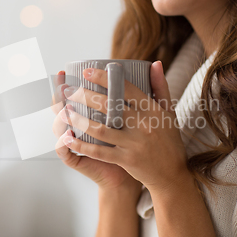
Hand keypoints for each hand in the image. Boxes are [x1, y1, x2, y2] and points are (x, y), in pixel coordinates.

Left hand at [60, 61, 189, 194]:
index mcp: (152, 109)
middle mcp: (143, 124)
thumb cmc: (169, 140)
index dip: (105, 79)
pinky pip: (100, 151)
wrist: (172, 174)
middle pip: (109, 105)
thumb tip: (155, 62)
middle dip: (84, 96)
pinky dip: (82, 145)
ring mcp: (134, 143)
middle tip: (68, 91)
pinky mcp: (127, 160)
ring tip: (64, 112)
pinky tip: (68, 139)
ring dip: (79, 120)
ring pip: (100, 128)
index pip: (126, 88)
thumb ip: (160, 87)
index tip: (86, 72)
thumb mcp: (168, 112)